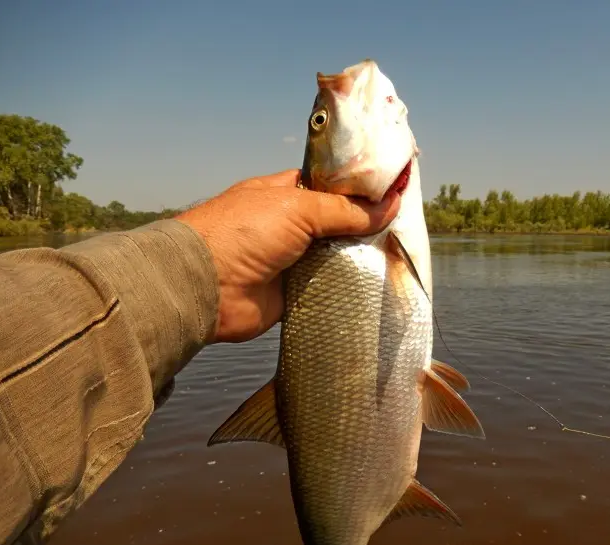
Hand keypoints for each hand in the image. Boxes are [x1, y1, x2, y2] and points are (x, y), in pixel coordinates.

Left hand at [175, 169, 400, 342]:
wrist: (205, 288)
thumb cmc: (243, 232)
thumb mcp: (297, 208)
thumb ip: (345, 210)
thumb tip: (389, 206)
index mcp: (283, 194)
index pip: (329, 185)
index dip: (359, 188)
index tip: (394, 190)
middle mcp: (288, 225)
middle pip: (337, 223)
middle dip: (364, 226)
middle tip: (403, 226)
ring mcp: (291, 261)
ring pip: (336, 257)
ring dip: (359, 259)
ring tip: (398, 255)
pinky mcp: (294, 294)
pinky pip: (328, 289)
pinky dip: (347, 289)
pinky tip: (377, 285)